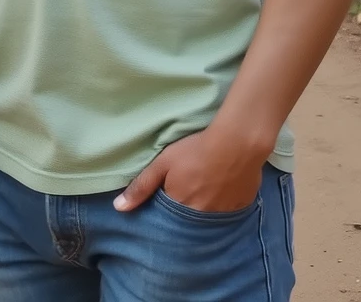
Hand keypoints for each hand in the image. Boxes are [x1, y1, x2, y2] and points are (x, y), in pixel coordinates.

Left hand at [115, 126, 269, 214]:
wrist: (237, 142)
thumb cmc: (195, 150)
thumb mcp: (162, 164)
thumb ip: (141, 186)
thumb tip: (119, 208)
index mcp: (180, 207)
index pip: (168, 217)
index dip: (166, 205)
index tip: (167, 193)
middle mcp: (202, 217)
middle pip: (188, 218)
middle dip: (185, 207)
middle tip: (188, 187)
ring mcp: (224, 213)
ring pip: (209, 216)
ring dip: (204, 205)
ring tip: (204, 187)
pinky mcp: (241, 206)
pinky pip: (228, 211)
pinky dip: (223, 203)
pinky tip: (222, 188)